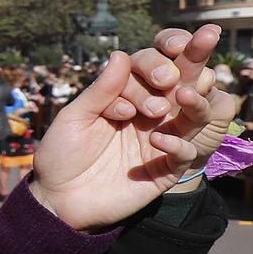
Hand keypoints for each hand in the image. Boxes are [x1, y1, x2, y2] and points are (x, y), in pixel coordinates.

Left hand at [30, 24, 234, 229]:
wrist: (58, 199)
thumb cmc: (62, 154)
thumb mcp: (74, 118)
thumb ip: (99, 90)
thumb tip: (120, 54)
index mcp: (128, 95)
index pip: (152, 67)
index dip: (155, 63)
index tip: (150, 74)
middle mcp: (152, 113)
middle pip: (182, 82)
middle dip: (193, 62)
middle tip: (186, 60)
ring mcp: (162, 140)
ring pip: (193, 116)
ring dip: (194, 103)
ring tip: (184, 94)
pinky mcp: (165, 170)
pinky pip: (184, 154)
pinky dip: (177, 145)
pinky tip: (158, 140)